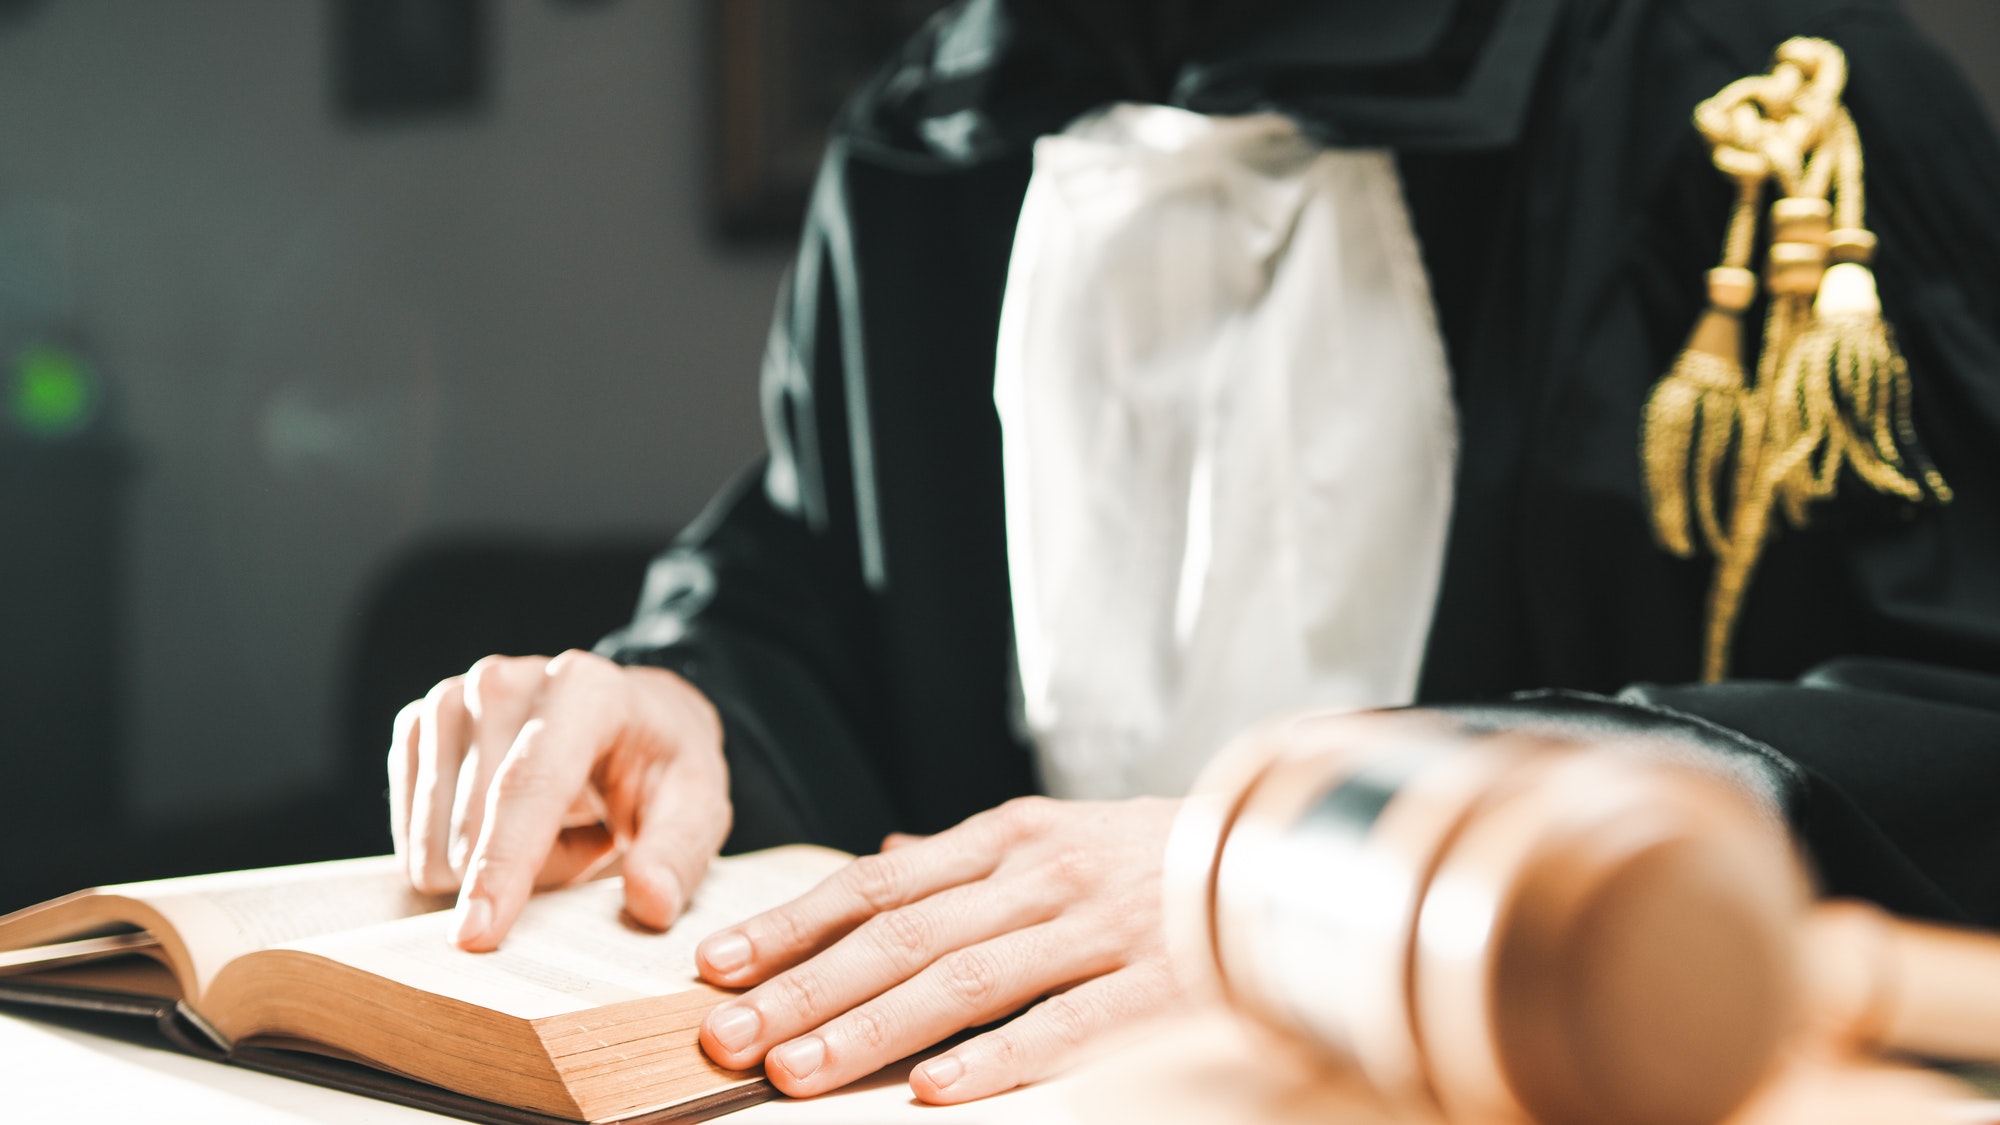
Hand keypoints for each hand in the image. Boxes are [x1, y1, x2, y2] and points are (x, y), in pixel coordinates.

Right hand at [386, 650, 730, 949]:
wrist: (629, 717)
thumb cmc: (661, 767)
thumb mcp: (698, 805)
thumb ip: (679, 854)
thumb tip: (650, 901)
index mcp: (581, 689)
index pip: (527, 787)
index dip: (500, 865)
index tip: (474, 937)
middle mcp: (501, 682)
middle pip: (475, 832)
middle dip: (532, 870)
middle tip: (589, 839)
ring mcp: (449, 701)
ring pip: (437, 847)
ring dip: (496, 864)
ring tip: (554, 824)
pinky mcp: (416, 728)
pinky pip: (415, 842)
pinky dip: (464, 848)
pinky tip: (511, 816)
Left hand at [693, 796, 1182, 1102]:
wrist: (1289, 856)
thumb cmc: (1153, 858)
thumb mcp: (1057, 836)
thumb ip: (965, 858)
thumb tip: (883, 860)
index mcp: (1012, 837)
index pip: (879, 885)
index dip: (795, 926)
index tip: (719, 965)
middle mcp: (1044, 874)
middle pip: (902, 936)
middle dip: (806, 987)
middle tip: (728, 1034)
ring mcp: (1100, 928)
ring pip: (965, 981)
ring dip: (872, 1029)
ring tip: (798, 1072)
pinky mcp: (1158, 986)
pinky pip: (1066, 1026)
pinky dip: (998, 1060)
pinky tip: (935, 1091)